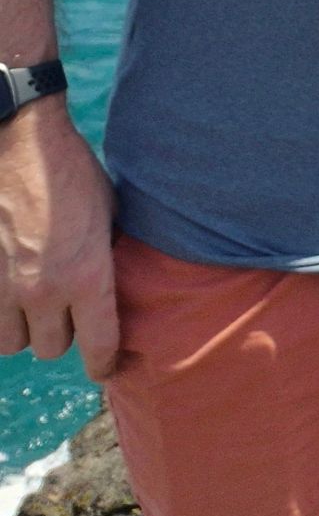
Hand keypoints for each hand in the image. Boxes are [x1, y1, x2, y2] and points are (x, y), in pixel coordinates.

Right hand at [0, 100, 119, 379]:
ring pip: (13, 343)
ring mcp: (5, 287)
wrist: (18, 147)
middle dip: (64, 336)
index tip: (107, 368)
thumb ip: (108, 254)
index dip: (104, 364)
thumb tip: (110, 278)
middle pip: (52, 348)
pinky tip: (12, 298)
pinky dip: (1, 316)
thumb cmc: (72, 173)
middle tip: (70, 314)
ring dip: (27, 329)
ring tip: (38, 306)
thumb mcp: (110, 213)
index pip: (98, 345)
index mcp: (88, 276)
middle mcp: (44, 291)